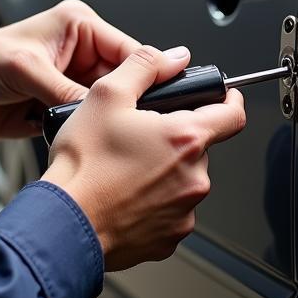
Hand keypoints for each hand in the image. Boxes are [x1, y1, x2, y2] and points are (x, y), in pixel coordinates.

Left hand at [0, 0, 139, 138]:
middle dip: (131, 99)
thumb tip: (97, 107)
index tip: (173, 89)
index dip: (149, 70)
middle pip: (124, 79)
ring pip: (111, 103)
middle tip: (145, 123)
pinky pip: (91, 120)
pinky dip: (93, 131)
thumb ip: (63, 88)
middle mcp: (82, 53)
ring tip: (120, 134)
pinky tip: (97, 141)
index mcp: (79, 26)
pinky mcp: (64, 105)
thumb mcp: (24, 68)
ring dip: (111, 118)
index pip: (127, 48)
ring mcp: (74, 81)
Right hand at [42, 44, 245, 270]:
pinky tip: (123, 195)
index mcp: (184, 139)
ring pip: (182, 181)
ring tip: (123, 169)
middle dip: (174, 139)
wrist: (64, 224)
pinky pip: (169, 212)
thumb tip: (172, 57)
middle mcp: (193, 179)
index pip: (233, 116)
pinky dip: (151, 202)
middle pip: (197, 148)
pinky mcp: (168, 240)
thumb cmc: (83, 166)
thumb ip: (145, 66)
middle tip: (137, 137)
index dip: (230, 101)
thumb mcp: (107, 95)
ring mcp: (183, 214)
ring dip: (162, 171)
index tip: (225, 98)